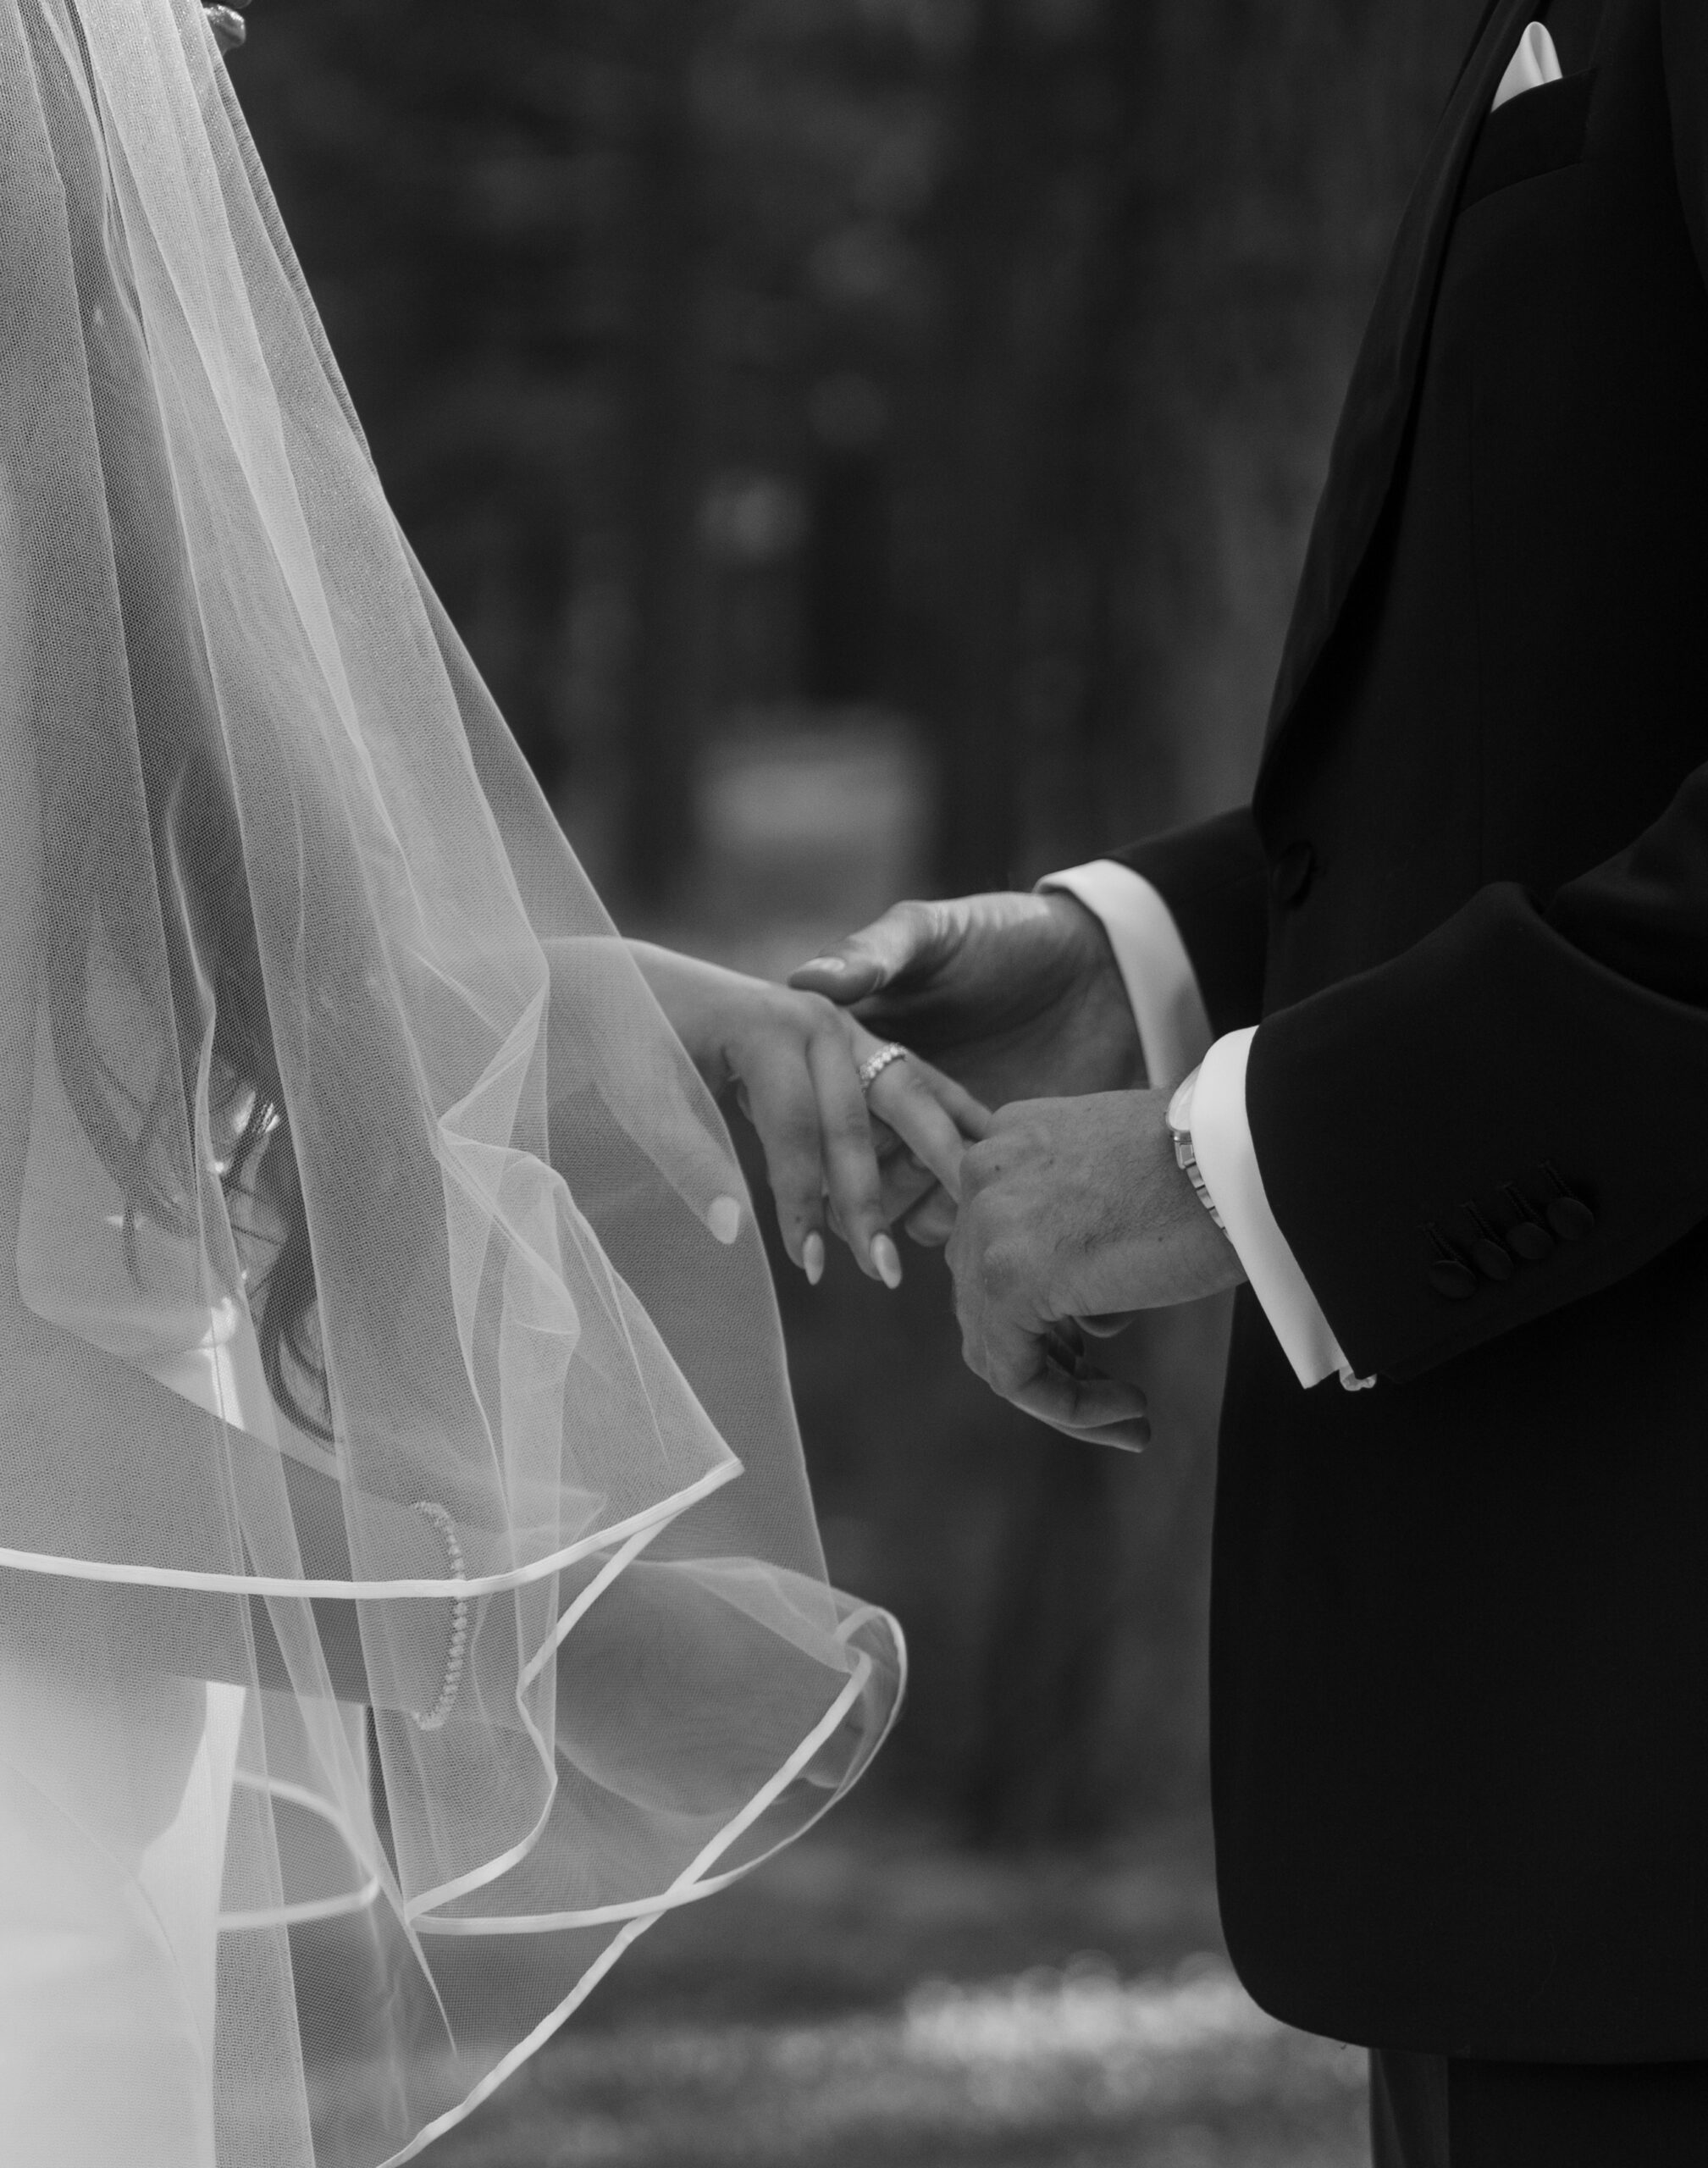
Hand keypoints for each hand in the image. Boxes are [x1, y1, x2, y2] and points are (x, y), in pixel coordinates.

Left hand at [630, 943, 987, 1286]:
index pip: (798, 1128)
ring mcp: (845, 1026)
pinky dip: (938, 1128)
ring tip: (950, 1231)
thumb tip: (732, 1230)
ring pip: (904, 1098)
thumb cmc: (630, 1040)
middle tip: (885, 1275)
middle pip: (862, 1118)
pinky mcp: (854, 1041)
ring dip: (929, 1162)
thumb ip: (688, 1158)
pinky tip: (965, 1177)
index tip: (809, 1267)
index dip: (802, 1202)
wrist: (630, 985)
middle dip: (872, 1200)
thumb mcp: (641, 1097)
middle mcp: (820, 1020)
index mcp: (769, 1025)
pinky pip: (908, 1087)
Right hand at [790, 891, 1142, 1243]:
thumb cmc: (1003, 936)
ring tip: (960, 1175)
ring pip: (885, 1202)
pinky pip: (935, 1218)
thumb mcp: (934, 932)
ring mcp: (924, 1140)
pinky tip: (981, 1191)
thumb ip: (875, 951)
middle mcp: (879, 1102)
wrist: (1099, 970)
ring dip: (910, 1204)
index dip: (841, 1121)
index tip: (878, 1120)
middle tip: (926, 1158)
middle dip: (875, 1177)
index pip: (821, 1105)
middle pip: (844, 1168)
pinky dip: (949, 1218)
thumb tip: (808, 979)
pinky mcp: (970, 1170)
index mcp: (854, 1047)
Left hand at [948, 1091, 1245, 1448]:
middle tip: (1108, 1385)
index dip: (1043, 1304)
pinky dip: (1068, 1407)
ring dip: (1063, 1390)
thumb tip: (1086, 1315)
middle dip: (1050, 1351)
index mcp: (1013, 1141)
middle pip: (985, 1293)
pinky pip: (1015, 1374)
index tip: (1098, 1341)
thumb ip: (1084, 1229)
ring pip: (995, 1341)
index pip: (997, 1243)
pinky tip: (1131, 1412)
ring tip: (1129, 1414)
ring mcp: (987, 1224)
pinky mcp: (1008, 1278)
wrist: (1251, 1148)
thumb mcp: (1128, 1182)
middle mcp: (985, 1175)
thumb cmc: (1218, 1165)